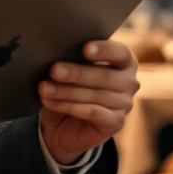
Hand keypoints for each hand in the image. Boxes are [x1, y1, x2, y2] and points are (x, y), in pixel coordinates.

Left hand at [38, 40, 137, 165]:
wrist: (63, 125)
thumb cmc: (68, 87)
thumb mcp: (67, 72)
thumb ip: (68, 61)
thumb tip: (53, 53)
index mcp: (123, 61)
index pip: (119, 52)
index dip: (103, 50)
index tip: (85, 48)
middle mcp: (129, 82)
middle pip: (104, 75)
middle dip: (76, 73)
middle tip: (54, 70)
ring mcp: (125, 104)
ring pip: (95, 95)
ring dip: (66, 92)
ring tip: (44, 88)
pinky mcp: (115, 123)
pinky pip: (92, 112)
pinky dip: (68, 106)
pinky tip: (50, 102)